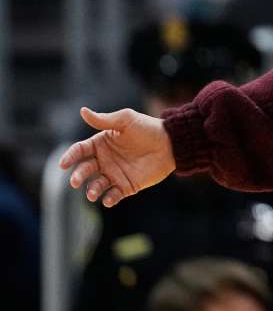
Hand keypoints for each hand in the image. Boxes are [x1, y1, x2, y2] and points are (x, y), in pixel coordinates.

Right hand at [59, 107, 176, 207]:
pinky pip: (114, 195)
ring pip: (96, 185)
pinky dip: (109, 199)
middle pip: (84, 170)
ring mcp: (114, 174)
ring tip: (92, 194)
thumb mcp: (126, 121)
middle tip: (76, 181)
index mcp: (100, 144)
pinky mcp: (126, 186)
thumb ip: (104, 119)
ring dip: (92, 191)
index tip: (64, 164)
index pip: (79, 151)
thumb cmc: (148, 129)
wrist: (171, 144)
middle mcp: (104, 160)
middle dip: (78, 176)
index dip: (70, 157)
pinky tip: (108, 199)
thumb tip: (82, 111)